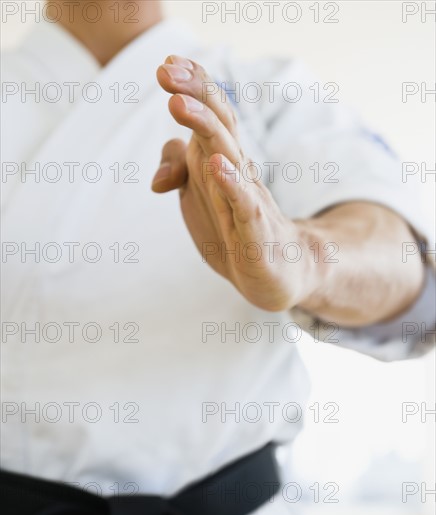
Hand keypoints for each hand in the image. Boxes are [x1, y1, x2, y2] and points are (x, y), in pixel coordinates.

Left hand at [153, 55, 314, 311]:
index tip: (167, 64)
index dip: (193, 89)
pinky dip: (229, 184)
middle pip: (220, 125)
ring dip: (204, 128)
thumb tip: (155, 179)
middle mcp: (239, 173)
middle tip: (166, 71)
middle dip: (194, 95)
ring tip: (178, 104)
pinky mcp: (255, 232)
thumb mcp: (198, 197)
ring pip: (228, 157)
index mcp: (225, 161)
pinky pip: (243, 205)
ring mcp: (249, 200)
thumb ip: (178, 172)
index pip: (213, 116)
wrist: (278, 271)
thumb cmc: (236, 229)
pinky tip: (214, 165)